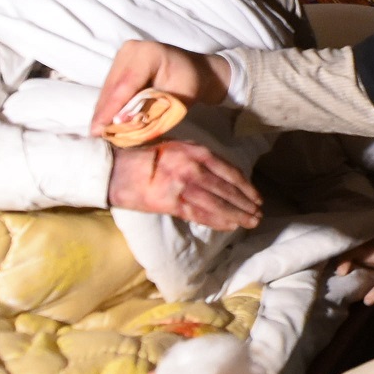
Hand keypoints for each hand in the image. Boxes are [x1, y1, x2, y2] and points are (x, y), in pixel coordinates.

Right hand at [96, 39, 226, 136]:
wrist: (195, 70)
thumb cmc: (190, 86)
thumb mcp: (175, 101)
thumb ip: (150, 111)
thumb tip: (120, 124)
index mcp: (148, 54)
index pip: (124, 86)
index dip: (111, 109)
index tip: (99, 130)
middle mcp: (131, 50)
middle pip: (112, 86)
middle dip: (103, 112)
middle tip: (94, 135)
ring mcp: (124, 53)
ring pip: (108, 87)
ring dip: (102, 109)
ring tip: (97, 131)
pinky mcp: (120, 61)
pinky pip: (111, 85)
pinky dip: (108, 103)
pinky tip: (103, 119)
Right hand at [108, 138, 264, 228]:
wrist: (114, 169)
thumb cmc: (143, 157)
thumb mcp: (175, 147)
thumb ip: (198, 157)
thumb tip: (220, 173)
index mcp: (195, 151)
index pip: (229, 171)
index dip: (245, 186)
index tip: (256, 196)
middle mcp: (192, 168)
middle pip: (227, 189)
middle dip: (246, 203)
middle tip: (259, 213)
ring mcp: (182, 186)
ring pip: (218, 203)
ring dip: (237, 214)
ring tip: (251, 222)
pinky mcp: (171, 203)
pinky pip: (200, 214)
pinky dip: (218, 221)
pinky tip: (231, 226)